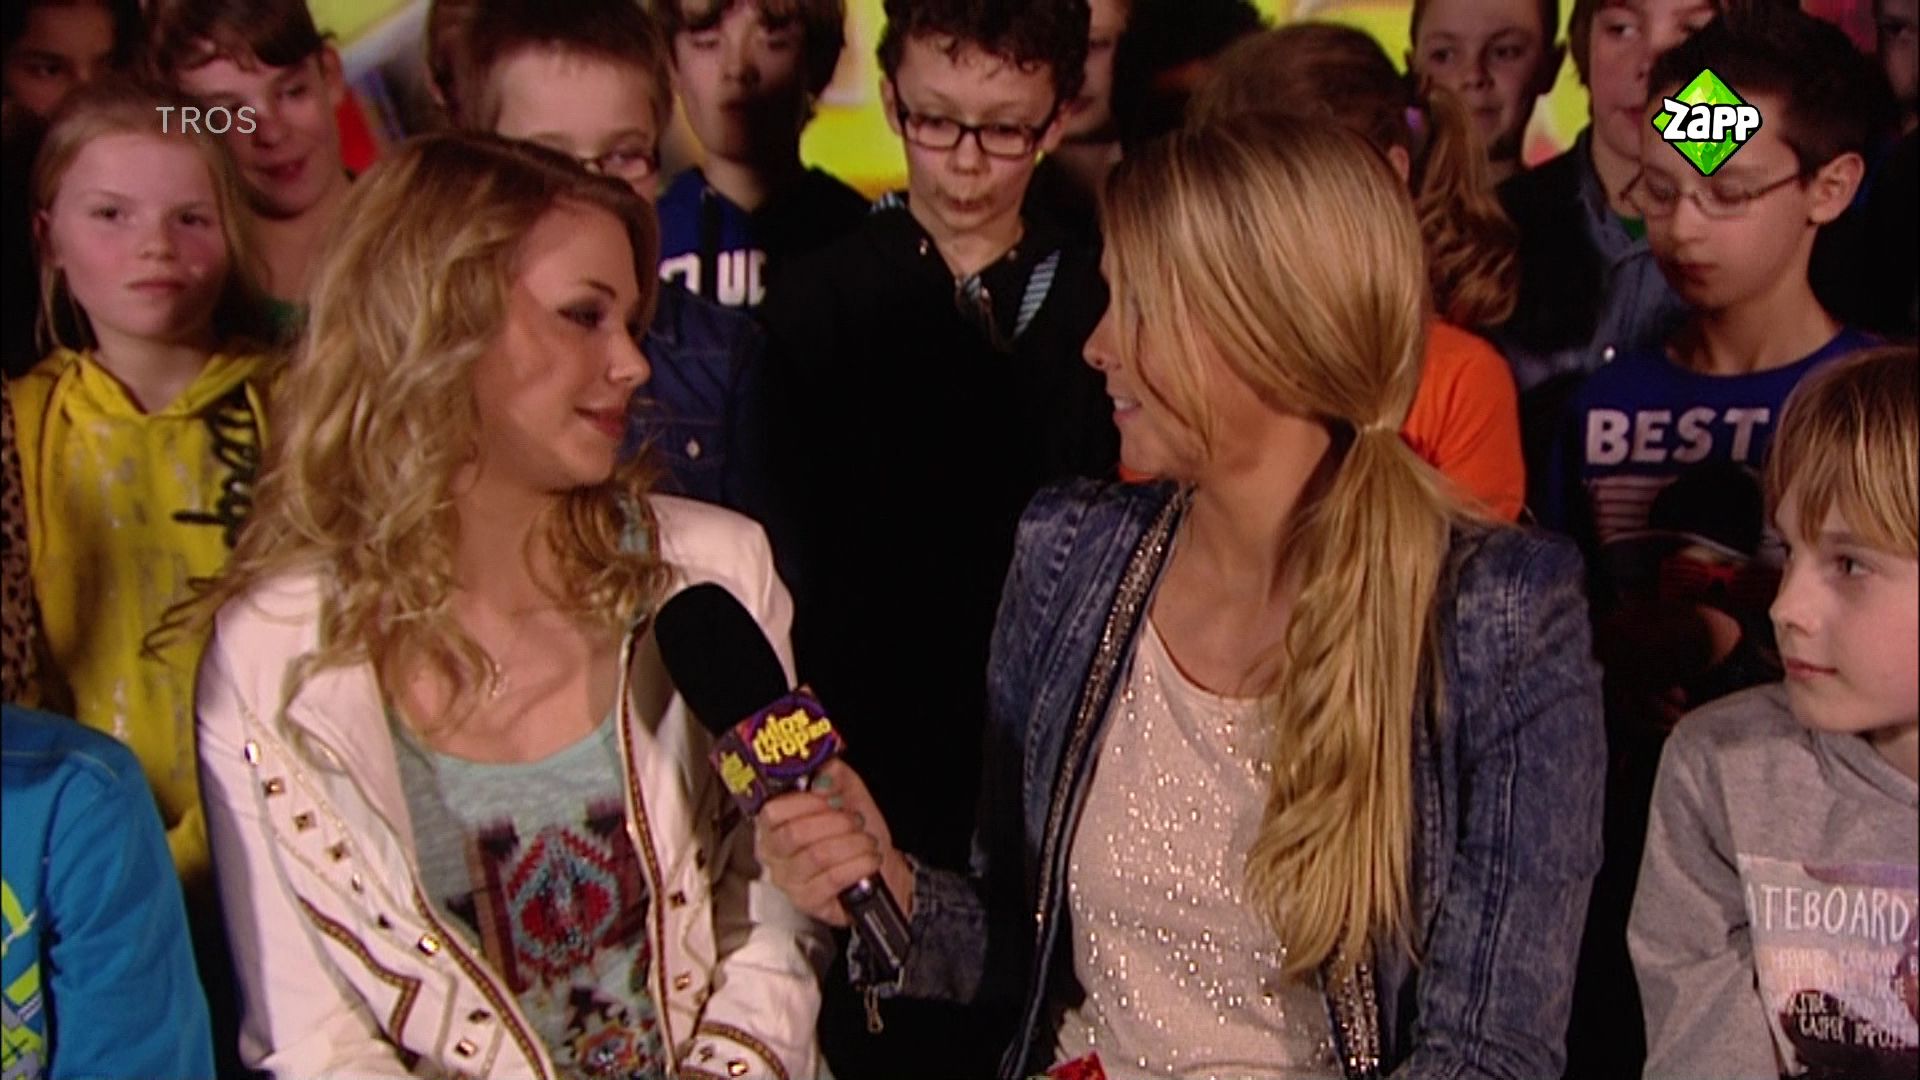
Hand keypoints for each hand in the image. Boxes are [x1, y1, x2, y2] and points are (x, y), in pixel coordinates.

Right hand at [756, 759, 912, 926]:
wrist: (878, 868)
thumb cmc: (856, 833)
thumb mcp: (848, 793)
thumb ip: (835, 774)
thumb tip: (824, 773)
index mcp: (774, 824)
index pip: (772, 812)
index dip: (806, 802)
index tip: (831, 798)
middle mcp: (774, 854)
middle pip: (796, 834)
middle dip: (836, 823)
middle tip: (855, 821)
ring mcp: (789, 881)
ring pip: (818, 856)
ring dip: (853, 844)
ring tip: (867, 842)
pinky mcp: (808, 902)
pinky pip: (833, 879)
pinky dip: (859, 864)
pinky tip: (869, 860)